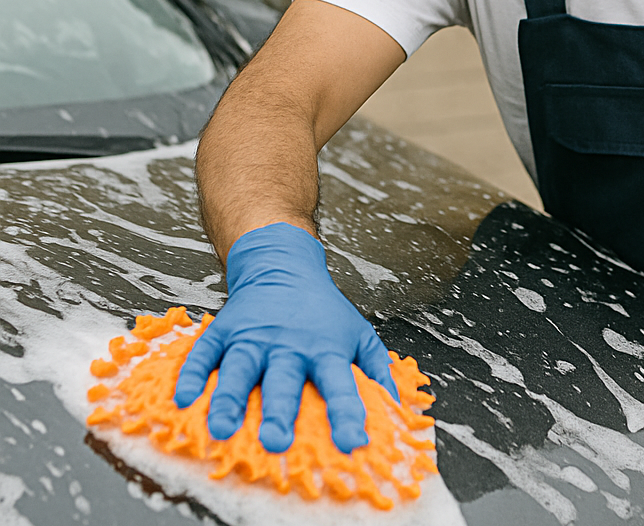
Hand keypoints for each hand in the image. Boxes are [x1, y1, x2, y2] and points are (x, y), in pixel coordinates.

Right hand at [174, 222, 398, 452]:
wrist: (284, 265)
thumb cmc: (323, 310)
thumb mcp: (357, 333)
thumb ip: (376, 371)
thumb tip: (396, 410)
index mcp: (325, 349)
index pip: (341, 385)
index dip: (347, 414)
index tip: (354, 442)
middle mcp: (289, 344)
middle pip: (285, 381)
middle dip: (281, 412)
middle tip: (277, 441)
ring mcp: (254, 335)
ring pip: (241, 369)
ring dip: (230, 399)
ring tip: (221, 428)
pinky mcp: (226, 328)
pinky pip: (206, 352)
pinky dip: (193, 374)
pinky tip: (183, 398)